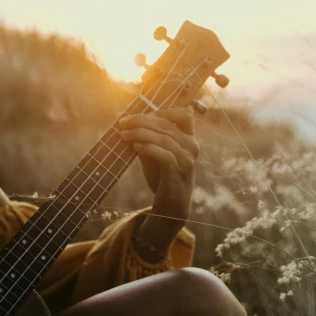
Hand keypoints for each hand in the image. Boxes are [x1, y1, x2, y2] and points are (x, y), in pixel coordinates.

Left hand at [118, 108, 199, 254]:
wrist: (171, 205)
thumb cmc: (161, 176)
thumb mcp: (153, 153)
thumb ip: (147, 138)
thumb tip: (128, 123)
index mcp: (189, 138)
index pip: (184, 114)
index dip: (163, 110)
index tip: (141, 115)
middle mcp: (192, 146)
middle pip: (166, 125)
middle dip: (141, 121)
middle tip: (123, 123)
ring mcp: (187, 160)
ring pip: (164, 138)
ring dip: (140, 134)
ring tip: (124, 135)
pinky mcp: (179, 173)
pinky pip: (165, 155)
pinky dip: (149, 148)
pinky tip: (135, 147)